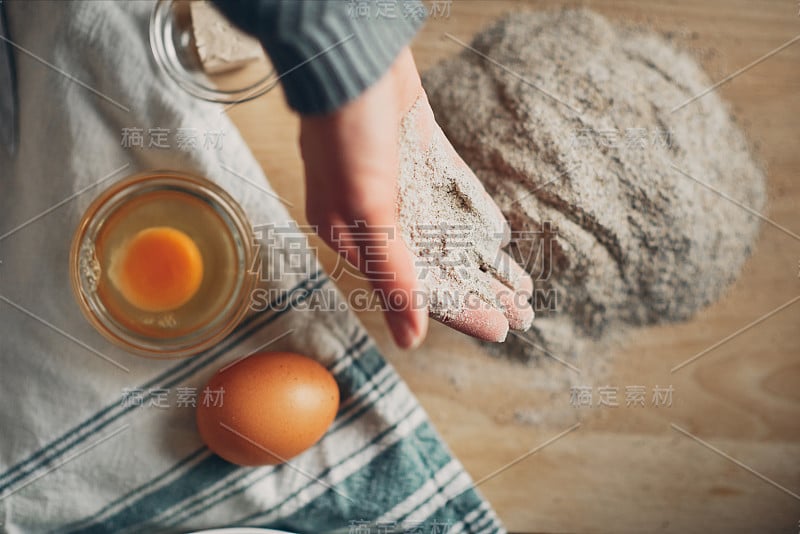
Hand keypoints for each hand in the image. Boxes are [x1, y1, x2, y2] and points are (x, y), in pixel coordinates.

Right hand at [299, 47, 532, 347]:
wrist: (351, 56)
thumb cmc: (345, 132)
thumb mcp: (368, 212)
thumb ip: (393, 276)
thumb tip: (410, 339)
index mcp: (356, 238)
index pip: (418, 289)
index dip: (462, 311)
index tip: (503, 329)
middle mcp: (378, 217)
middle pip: (439, 265)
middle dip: (481, 291)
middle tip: (524, 315)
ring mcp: (403, 185)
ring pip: (452, 235)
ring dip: (485, 262)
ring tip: (521, 286)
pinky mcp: (423, 154)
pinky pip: (457, 195)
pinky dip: (478, 219)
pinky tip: (501, 240)